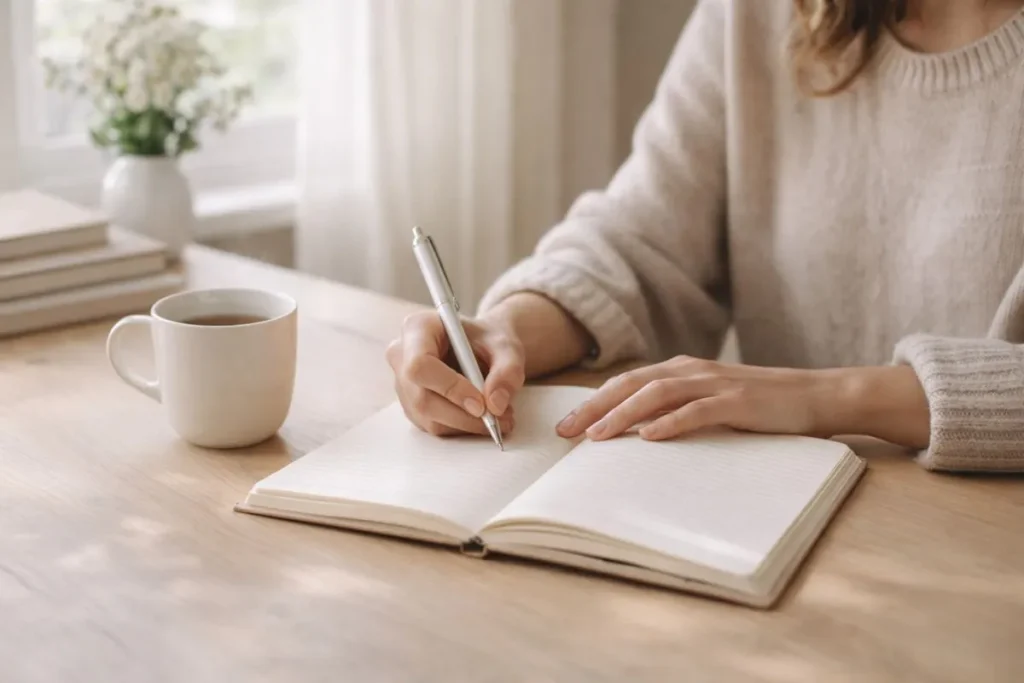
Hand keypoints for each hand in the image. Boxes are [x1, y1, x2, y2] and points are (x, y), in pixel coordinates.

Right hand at [387, 311, 525, 436]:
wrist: (483, 347)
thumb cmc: (489, 340)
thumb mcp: (507, 347)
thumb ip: (507, 370)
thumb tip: (496, 404)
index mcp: (418, 328)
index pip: (421, 364)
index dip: (449, 387)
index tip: (481, 404)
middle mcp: (401, 356)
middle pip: (422, 398)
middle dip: (462, 415)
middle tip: (498, 419)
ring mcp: (403, 384)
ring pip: (428, 417)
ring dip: (466, 425)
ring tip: (500, 417)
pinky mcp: (411, 406)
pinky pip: (433, 426)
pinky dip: (462, 428)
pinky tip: (483, 418)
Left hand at [555, 356, 930, 446]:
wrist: (816, 394)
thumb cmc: (759, 404)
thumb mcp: (710, 401)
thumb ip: (675, 408)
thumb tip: (635, 431)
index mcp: (681, 369)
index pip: (626, 383)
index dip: (592, 401)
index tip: (564, 425)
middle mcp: (692, 370)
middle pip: (631, 385)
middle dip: (594, 408)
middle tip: (564, 432)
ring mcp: (715, 383)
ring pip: (657, 395)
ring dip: (623, 415)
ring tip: (597, 437)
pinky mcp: (738, 401)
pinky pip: (698, 410)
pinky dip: (670, 423)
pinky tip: (649, 438)